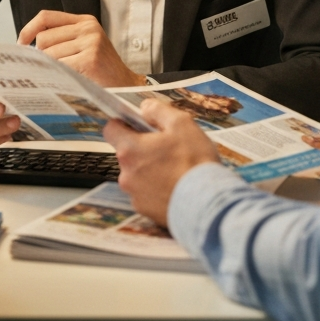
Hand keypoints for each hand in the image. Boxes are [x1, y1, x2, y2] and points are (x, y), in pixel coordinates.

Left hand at [18, 10, 144, 87]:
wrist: (126, 86)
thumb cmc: (101, 70)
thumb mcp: (84, 46)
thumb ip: (62, 40)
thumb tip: (26, 46)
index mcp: (84, 21)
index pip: (46, 16)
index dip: (28, 29)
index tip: (21, 43)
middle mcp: (88, 28)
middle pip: (44, 38)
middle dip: (41, 57)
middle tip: (51, 70)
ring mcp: (90, 42)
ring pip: (49, 54)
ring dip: (51, 70)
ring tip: (64, 77)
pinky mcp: (91, 59)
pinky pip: (60, 67)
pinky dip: (58, 76)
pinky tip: (66, 82)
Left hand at [104, 98, 219, 224]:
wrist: (209, 204)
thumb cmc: (195, 161)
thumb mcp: (181, 123)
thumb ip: (158, 111)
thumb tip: (144, 108)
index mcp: (130, 149)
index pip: (110, 129)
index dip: (123, 124)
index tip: (138, 125)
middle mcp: (126, 174)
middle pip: (127, 153)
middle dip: (143, 148)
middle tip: (168, 148)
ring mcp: (134, 195)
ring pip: (137, 174)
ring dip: (150, 170)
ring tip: (176, 170)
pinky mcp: (145, 211)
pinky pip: (146, 194)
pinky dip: (156, 189)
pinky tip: (176, 187)